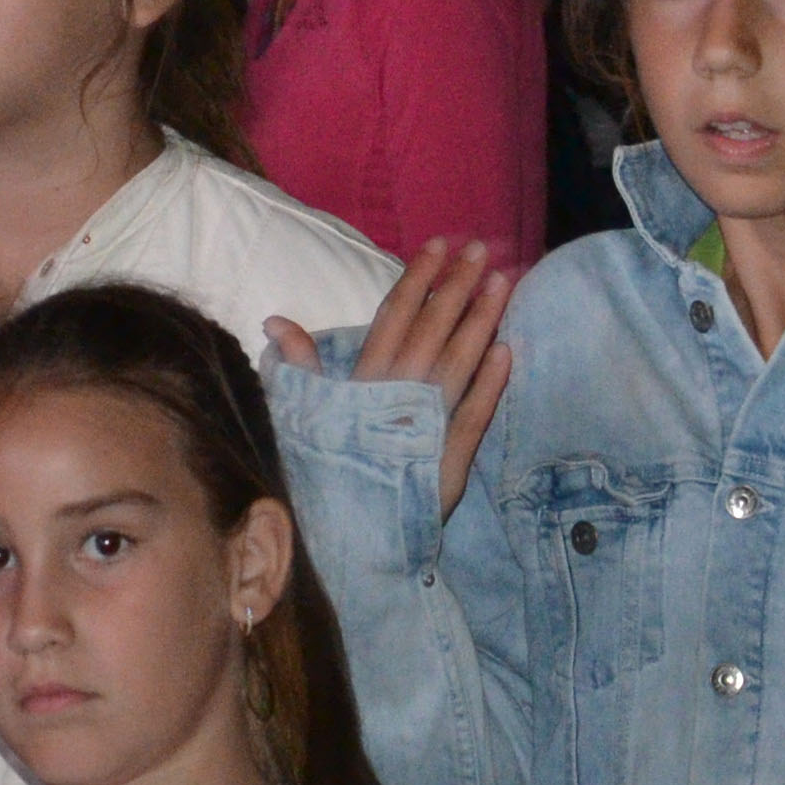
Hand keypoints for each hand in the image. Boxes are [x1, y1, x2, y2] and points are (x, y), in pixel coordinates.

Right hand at [270, 237, 513, 519]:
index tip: (438, 245)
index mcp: (361, 381)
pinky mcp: (450, 457)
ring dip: (481, 321)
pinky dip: (492, 382)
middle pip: (432, 329)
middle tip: (480, 249)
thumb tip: (276, 320)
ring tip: (502, 283)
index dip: (417, 279)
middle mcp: (394, 394)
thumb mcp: (304, 415)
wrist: (342, 539)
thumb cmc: (323, 472)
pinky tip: (508, 350)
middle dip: (456, 286)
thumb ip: (300, 366)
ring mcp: (425, 424)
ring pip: (458, 361)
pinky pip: (475, 413)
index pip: (394, 317)